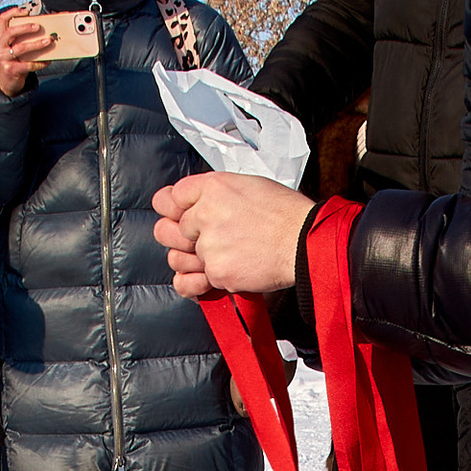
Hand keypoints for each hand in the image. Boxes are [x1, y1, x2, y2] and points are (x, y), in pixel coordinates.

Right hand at [0, 7, 58, 97]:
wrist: (7, 84)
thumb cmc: (14, 63)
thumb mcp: (12, 49)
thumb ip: (21, 39)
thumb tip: (42, 29)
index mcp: (0, 39)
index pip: (3, 20)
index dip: (13, 12)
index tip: (26, 10)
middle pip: (10, 32)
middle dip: (25, 28)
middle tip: (39, 27)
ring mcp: (3, 59)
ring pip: (20, 48)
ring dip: (36, 44)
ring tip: (48, 41)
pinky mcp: (11, 70)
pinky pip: (27, 65)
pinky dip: (39, 62)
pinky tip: (47, 61)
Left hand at [151, 170, 308, 301]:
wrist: (305, 241)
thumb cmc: (285, 215)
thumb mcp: (249, 186)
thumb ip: (216, 194)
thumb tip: (196, 205)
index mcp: (213, 187)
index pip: (170, 198)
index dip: (176, 210)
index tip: (184, 218)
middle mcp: (206, 213)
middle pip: (166, 230)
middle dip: (179, 239)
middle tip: (197, 243)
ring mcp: (209, 245)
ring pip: (179, 259)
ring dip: (192, 263)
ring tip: (216, 260)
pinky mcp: (217, 271)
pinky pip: (195, 283)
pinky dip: (204, 284)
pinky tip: (215, 277)